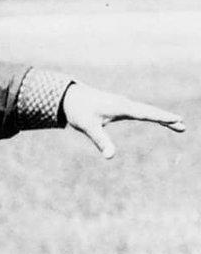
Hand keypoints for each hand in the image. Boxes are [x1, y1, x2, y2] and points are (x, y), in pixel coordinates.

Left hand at [61, 83, 185, 158]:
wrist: (70, 97)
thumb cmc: (79, 111)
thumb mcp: (88, 127)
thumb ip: (100, 141)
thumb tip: (110, 156)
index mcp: (120, 107)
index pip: (145, 113)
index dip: (161, 117)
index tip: (176, 119)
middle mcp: (125, 103)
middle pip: (150, 111)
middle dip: (166, 118)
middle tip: (183, 126)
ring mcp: (123, 104)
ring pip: (147, 111)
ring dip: (162, 117)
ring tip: (177, 124)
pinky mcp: (120, 106)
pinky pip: (140, 111)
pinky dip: (151, 115)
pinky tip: (158, 120)